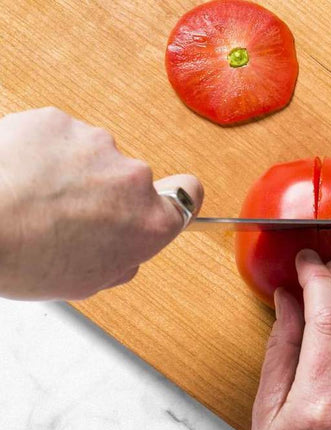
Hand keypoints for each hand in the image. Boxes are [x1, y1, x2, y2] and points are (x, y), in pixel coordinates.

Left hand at [0, 107, 203, 299]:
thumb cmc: (25, 257)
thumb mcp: (85, 283)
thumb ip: (121, 259)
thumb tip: (122, 249)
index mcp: (150, 221)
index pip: (189, 196)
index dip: (176, 196)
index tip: (165, 198)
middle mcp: (133, 177)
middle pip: (128, 180)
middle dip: (101, 192)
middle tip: (63, 215)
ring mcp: (95, 144)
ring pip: (88, 156)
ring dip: (67, 170)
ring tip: (31, 197)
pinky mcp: (56, 121)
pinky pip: (54, 136)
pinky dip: (38, 151)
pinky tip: (17, 174)